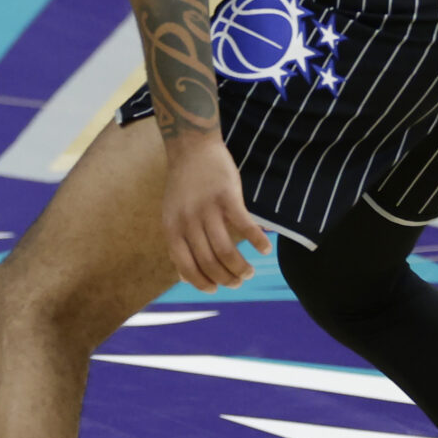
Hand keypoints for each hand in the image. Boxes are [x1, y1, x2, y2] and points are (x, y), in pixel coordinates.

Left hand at [161, 133, 270, 291]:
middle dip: (226, 278)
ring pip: (227, 250)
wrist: (191, 149)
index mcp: (172, 229)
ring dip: (241, 267)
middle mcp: (188, 222)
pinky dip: (257, 241)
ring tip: (250, 272)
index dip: (202, 283)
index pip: (186, 267)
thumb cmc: (184, 187)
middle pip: (210, 262)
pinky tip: (265, 249)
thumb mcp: (172, 216)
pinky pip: (245, 226)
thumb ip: (178, 244)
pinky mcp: (227, 196)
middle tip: (239, 281)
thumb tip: (184, 277)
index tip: (216, 289)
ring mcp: (208, 209)